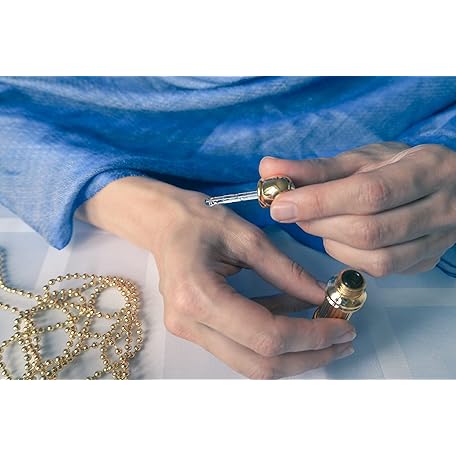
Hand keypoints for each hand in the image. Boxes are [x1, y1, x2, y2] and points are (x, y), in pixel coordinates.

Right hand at [77, 176, 355, 378]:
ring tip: (327, 330)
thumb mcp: (246, 236)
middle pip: (260, 364)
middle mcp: (190, 324)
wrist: (160, 224)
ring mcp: (190, 332)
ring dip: (294, 353)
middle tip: (343, 338)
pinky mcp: (197, 330)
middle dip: (308, 356)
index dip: (311, 337)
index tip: (343, 326)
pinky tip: (296, 315)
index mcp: (199, 296)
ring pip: (252, 364)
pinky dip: (274, 338)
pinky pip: (242, 347)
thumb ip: (285, 270)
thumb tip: (321, 295)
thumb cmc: (197, 220)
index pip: (266, 336)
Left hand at [260, 142, 455, 275]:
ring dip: (332, 242)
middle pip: (368, 230)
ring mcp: (437, 241)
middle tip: (293, 211)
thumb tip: (268, 169)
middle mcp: (441, 209)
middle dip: (319, 223)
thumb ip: (315, 168)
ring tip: (318, 222)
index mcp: (427, 170)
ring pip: (375, 258)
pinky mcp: (425, 263)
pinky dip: (348, 257)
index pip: (369, 193)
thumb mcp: (361, 159)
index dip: (319, 201)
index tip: (281, 204)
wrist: (445, 186)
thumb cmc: (399, 167)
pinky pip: (380, 271)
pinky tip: (339, 239)